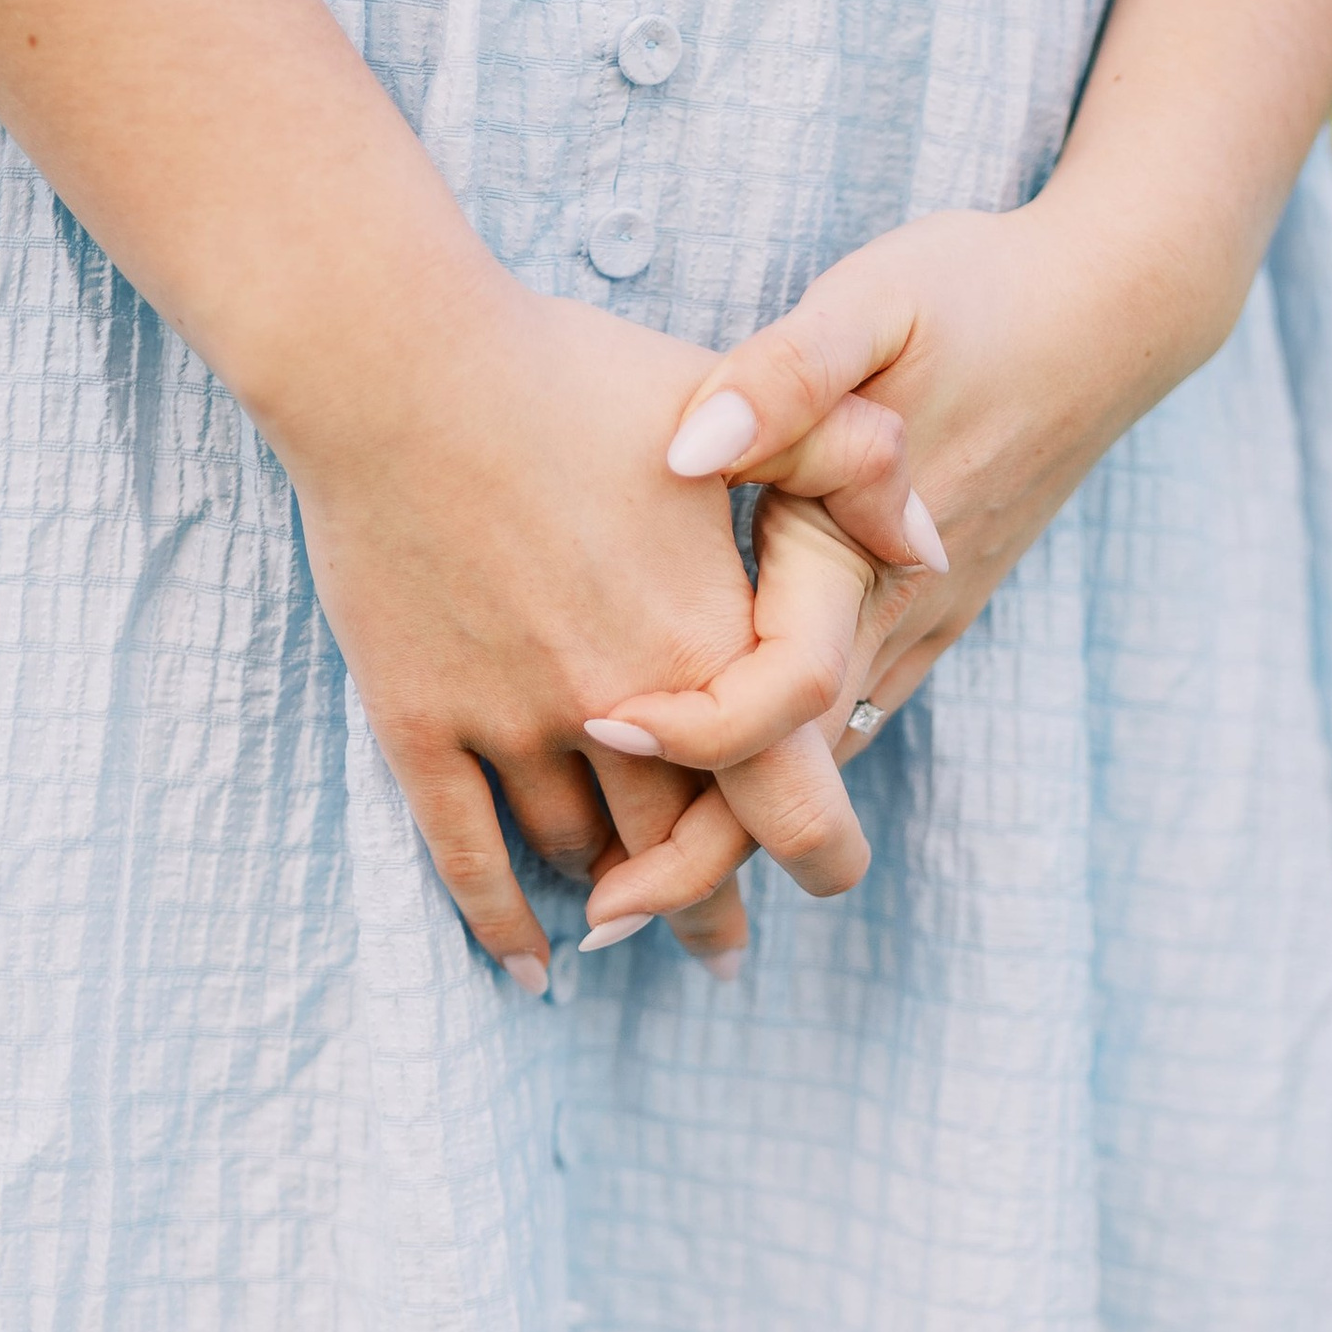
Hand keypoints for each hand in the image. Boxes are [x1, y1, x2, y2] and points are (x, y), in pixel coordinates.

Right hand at [277, 270, 902, 989]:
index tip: (824, 874)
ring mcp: (512, 721)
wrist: (398, 364)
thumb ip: (853, 467)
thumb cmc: (568, 369)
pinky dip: (500, 918)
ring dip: (612, 891)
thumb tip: (933, 546)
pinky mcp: (420, 719)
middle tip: (725, 949)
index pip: (792, 792)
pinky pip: (464, 851)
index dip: (818, 849)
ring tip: (629, 920)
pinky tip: (531, 967)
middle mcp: (623, 706)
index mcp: (710, 642)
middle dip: (711, 905)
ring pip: (580, 848)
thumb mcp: (736, 406)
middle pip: (687, 846)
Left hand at [573, 195, 1247, 933]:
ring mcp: (919, 627)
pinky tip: (714, 814)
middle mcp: (897, 612)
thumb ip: (787, 373)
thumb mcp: (877, 303)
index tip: (595, 720)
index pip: (779, 690)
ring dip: (735, 843)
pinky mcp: (925, 619)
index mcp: (867, 548)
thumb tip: (690, 442)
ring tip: (633, 904)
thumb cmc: (981, 294)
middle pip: (798, 776)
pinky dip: (777, 788)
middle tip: (599, 927)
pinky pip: (844, 730)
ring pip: (825, 769)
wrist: (1112, 313)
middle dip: (700, 859)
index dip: (688, 723)